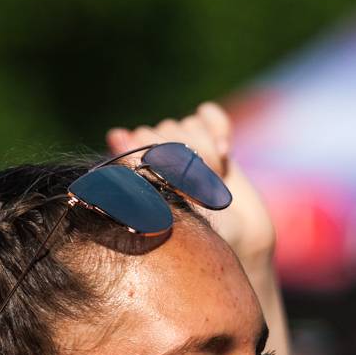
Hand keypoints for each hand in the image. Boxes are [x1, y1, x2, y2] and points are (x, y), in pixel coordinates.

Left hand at [105, 102, 275, 276]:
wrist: (240, 240)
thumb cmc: (198, 237)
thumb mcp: (168, 209)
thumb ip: (142, 172)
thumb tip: (116, 133)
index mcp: (139, 174)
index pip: (143, 139)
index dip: (167, 160)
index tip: (182, 186)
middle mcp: (159, 158)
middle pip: (168, 130)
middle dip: (190, 157)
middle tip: (203, 188)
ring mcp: (185, 148)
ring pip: (189, 125)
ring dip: (207, 151)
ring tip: (218, 178)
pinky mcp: (209, 141)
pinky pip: (207, 114)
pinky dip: (217, 126)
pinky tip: (225, 151)